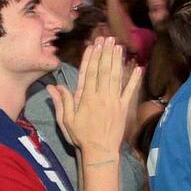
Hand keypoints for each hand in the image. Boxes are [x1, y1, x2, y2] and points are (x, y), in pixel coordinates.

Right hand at [49, 37, 142, 160]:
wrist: (100, 152)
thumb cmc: (81, 137)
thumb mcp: (65, 120)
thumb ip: (61, 102)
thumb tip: (52, 86)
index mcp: (86, 99)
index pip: (88, 73)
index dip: (91, 57)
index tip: (93, 44)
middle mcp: (101, 97)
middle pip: (103, 71)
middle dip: (105, 53)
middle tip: (107, 38)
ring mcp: (114, 101)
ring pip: (116, 77)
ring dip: (117, 60)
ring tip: (118, 46)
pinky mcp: (124, 108)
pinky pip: (129, 91)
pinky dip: (134, 80)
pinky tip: (138, 68)